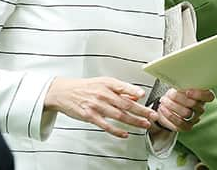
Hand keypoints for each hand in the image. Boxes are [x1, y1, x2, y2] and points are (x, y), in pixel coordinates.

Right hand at [43, 77, 157, 138]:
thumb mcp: (102, 83)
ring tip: (144, 125)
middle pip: (126, 103)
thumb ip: (119, 89)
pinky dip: (117, 130)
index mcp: (107, 83)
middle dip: (141, 110)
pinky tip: (125, 134)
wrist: (64, 92)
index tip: (145, 96)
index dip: (135, 91)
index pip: (123, 87)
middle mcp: (103, 94)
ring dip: (134, 121)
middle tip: (152, 115)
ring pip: (119, 115)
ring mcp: (97, 105)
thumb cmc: (84, 87)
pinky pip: (106, 125)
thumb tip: (135, 94)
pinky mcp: (90, 116)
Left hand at [151, 88, 213, 132]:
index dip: (199, 94)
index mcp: (202, 96)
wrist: (168, 105)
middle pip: (194, 104)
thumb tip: (179, 80)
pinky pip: (180, 123)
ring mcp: (194, 118)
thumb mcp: (181, 85)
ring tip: (164, 100)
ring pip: (186, 113)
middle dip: (179, 98)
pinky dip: (170, 116)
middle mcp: (200, 108)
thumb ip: (184, 83)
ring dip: (173, 106)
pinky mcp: (187, 126)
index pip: (209, 96)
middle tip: (170, 94)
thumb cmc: (177, 93)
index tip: (187, 91)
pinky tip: (163, 109)